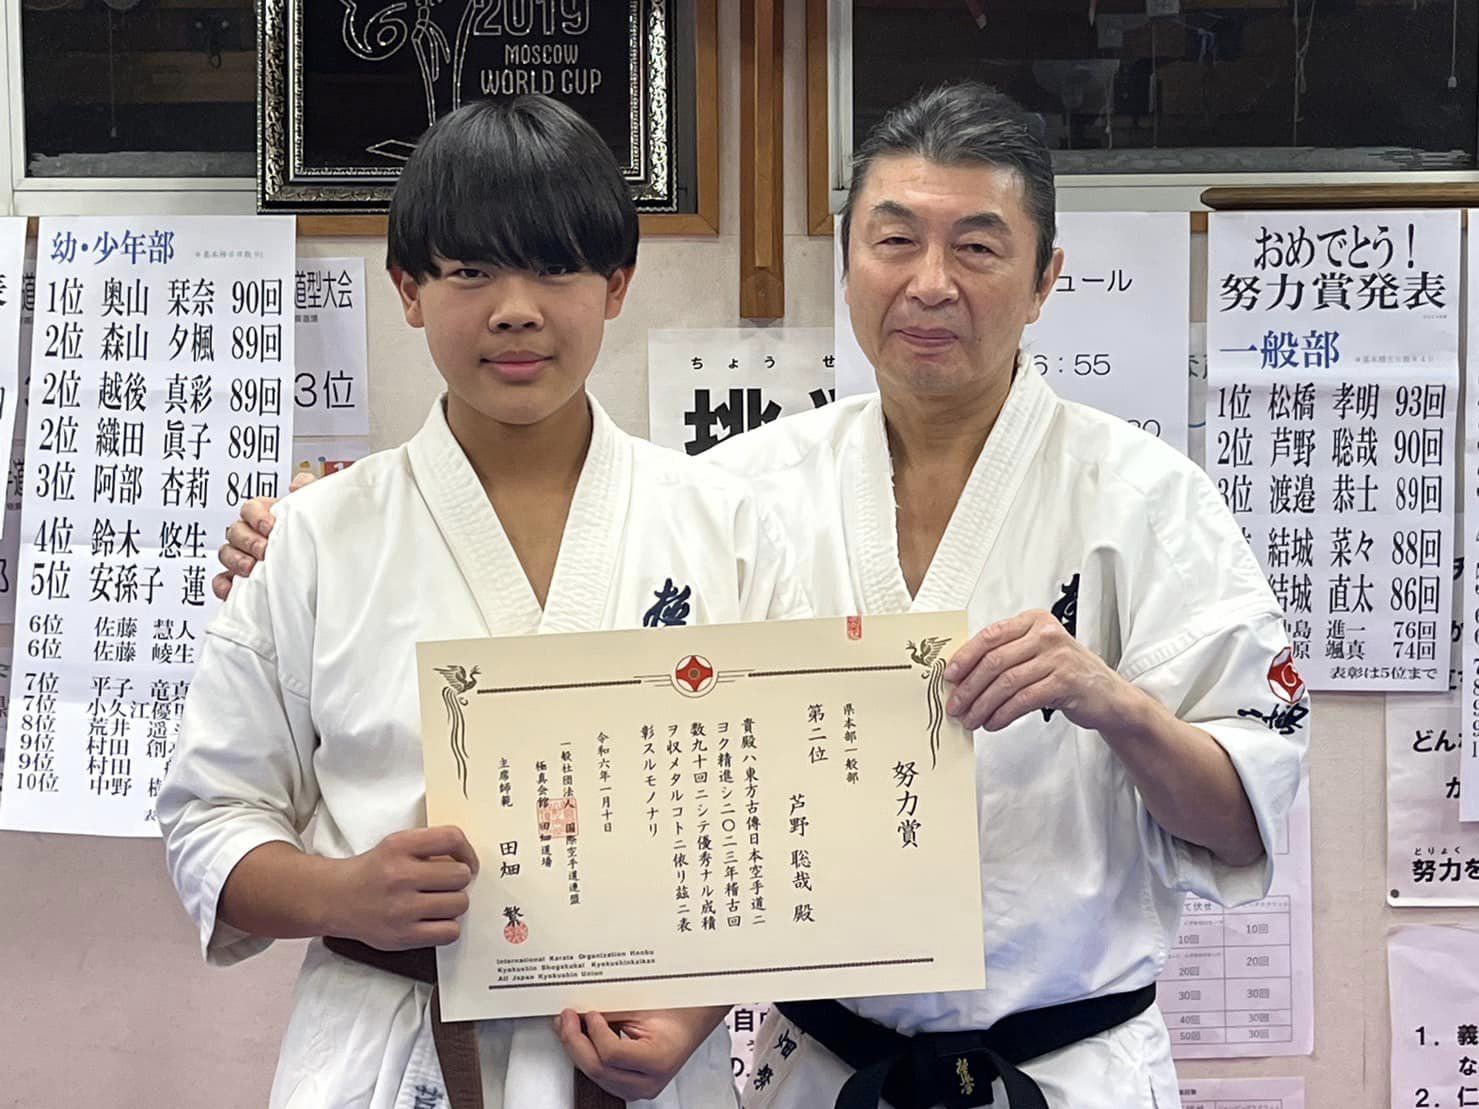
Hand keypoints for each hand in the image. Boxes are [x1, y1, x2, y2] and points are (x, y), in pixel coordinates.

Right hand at [211, 471, 316, 599]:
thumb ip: (309, 489)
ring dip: (236, 560)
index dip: (256, 516)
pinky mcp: (239, 581)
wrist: (322, 568)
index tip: (270, 527)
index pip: (249, 508)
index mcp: (265, 515)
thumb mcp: (314, 510)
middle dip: (248, 540)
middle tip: (264, 551)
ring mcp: (242, 557)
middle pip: (235, 530)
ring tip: (251, 569)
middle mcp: (250, 534)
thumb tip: (296, 484)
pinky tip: (233, 589)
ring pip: (226, 553)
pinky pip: (221, 581)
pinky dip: (224, 585)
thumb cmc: (312, 534)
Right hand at [323, 826, 478, 949]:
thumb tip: (468, 861)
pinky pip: (449, 932)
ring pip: (459, 904)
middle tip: (445, 884)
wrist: (335, 898)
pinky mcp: (401, 936)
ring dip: (454, 903)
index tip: (467, 861)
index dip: (467, 851)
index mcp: (399, 846)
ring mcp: (400, 909)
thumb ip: (429, 847)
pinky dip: (447, 927)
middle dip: (458, 879)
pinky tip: (434, 920)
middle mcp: (399, 876)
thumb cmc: (373, 871)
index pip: (452, 838)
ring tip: (438, 902)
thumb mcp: (396, 845)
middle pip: (460, 875)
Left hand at [554, 1005, 728, 1101]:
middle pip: (598, 1069)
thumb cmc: (676, 1012)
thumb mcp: (643, 1008)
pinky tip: (581, 1039)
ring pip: (595, 1076)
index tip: (590, 1013)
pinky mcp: (630, 1088)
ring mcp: (638, 1090)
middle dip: (575, 1041)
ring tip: (569, 1026)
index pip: (612, 1054)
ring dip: (577, 1049)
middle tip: (567, 1018)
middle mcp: (648, 1083)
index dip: (594, 1032)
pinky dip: (588, 1055)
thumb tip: (580, 1013)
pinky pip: (600, 1075)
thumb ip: (611, 1013)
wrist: (691, 1023)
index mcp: (657, 1060)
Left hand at [943, 610, 1135, 732]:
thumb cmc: (1067, 674)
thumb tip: (962, 675)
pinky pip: (1023, 700)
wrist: (1108, 695)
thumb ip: (1006, 655)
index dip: (966, 656)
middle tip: (956, 706)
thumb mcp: (1037, 654)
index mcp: (1034, 621)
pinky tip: (993, 723)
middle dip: (969, 687)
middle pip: (995, 661)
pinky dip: (1003, 714)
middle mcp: (1047, 634)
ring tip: (971, 720)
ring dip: (983, 705)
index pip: (991, 636)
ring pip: (1006, 683)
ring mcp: (1058, 657)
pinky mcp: (1066, 682)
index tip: (949, 676)